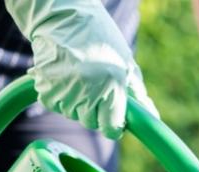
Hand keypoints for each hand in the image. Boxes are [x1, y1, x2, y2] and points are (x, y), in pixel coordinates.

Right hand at [5, 0, 157, 138]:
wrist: (63, 15)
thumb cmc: (100, 39)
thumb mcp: (125, 63)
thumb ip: (138, 94)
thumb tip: (153, 117)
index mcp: (112, 85)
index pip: (111, 129)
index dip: (113, 125)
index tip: (112, 118)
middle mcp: (88, 90)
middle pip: (91, 123)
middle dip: (94, 111)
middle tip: (93, 86)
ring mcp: (65, 90)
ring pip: (72, 114)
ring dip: (76, 102)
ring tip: (78, 75)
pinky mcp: (46, 88)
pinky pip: (55, 104)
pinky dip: (59, 95)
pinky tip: (63, 75)